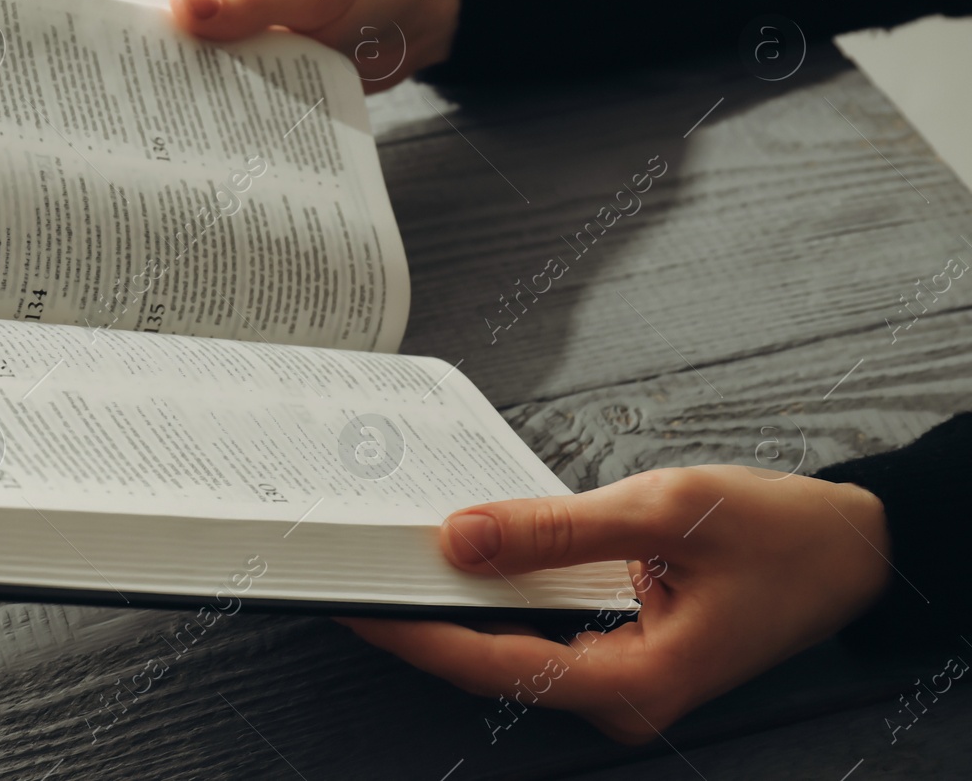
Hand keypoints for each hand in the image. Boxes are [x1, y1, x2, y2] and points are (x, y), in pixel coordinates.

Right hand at [117, 0, 459, 93]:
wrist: (419, 19)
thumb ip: (250, 2)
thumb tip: (179, 9)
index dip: (104, 2)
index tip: (86, 46)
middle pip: (143, 11)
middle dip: (132, 49)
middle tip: (114, 97)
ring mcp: (220, 12)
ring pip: (171, 48)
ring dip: (168, 79)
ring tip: (148, 120)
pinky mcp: (237, 47)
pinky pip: (204, 73)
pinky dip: (201, 96)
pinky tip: (192, 125)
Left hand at [340, 465, 891, 743]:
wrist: (853, 551)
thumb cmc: (778, 533)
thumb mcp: (663, 510)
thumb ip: (555, 528)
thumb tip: (461, 537)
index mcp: (634, 680)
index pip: (493, 665)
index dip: (415, 636)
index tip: (354, 606)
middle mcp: (621, 697)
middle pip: (493, 665)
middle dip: (421, 620)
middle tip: (354, 571)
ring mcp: (621, 681)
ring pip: (513, 651)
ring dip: (455, 608)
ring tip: (393, 561)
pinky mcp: (621, 654)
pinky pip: (542, 632)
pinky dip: (500, 598)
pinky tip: (464, 561)